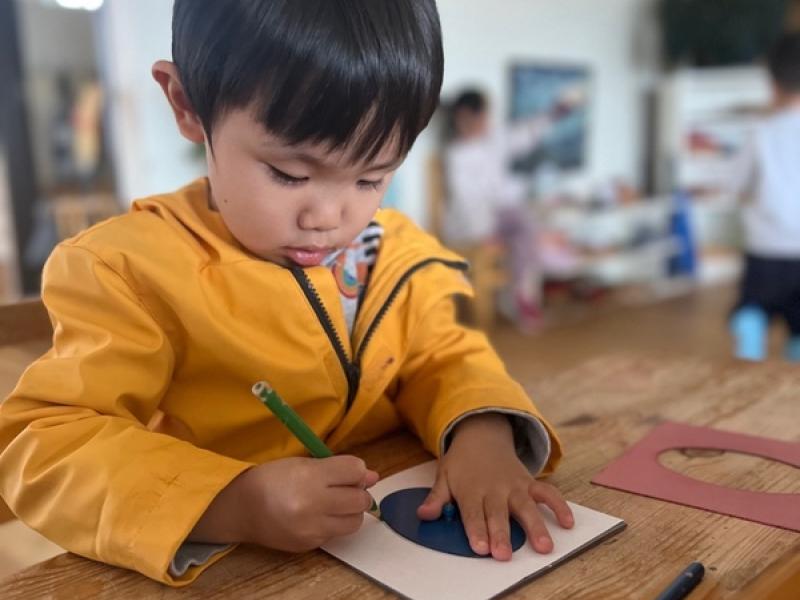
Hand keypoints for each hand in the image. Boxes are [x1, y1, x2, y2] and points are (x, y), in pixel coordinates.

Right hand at [190, 455, 378, 551]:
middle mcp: (313, 504)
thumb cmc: (272, 479)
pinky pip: (335, 534)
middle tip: (347, 488)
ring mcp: (311, 528)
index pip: (354, 470)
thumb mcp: (303, 464)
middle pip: (359, 499)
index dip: (358, 470)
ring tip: (335, 503)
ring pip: (354, 521)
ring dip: (351, 511)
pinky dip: (333, 524)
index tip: (351, 471)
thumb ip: (338, 469)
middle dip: (359, 492)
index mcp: (310, 476)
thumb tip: (371, 475)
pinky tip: (317, 516)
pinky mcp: (309, 544)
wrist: (241, 509)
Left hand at [417, 414, 573, 560]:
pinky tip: (567, 522)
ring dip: (536, 526)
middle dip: (501, 534)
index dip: (476, 530)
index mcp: (471, 489)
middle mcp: (494, 488)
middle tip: (504, 554)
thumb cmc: (462, 463)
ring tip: (543, 546)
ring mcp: (514, 485)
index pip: (473, 513)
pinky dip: (559, 505)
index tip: (480, 547)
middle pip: (498, 514)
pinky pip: (547, 493)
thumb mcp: (443, 476)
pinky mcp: (529, 483)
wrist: (482, 435)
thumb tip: (423, 515)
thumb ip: (436, 498)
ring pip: (526, 506)